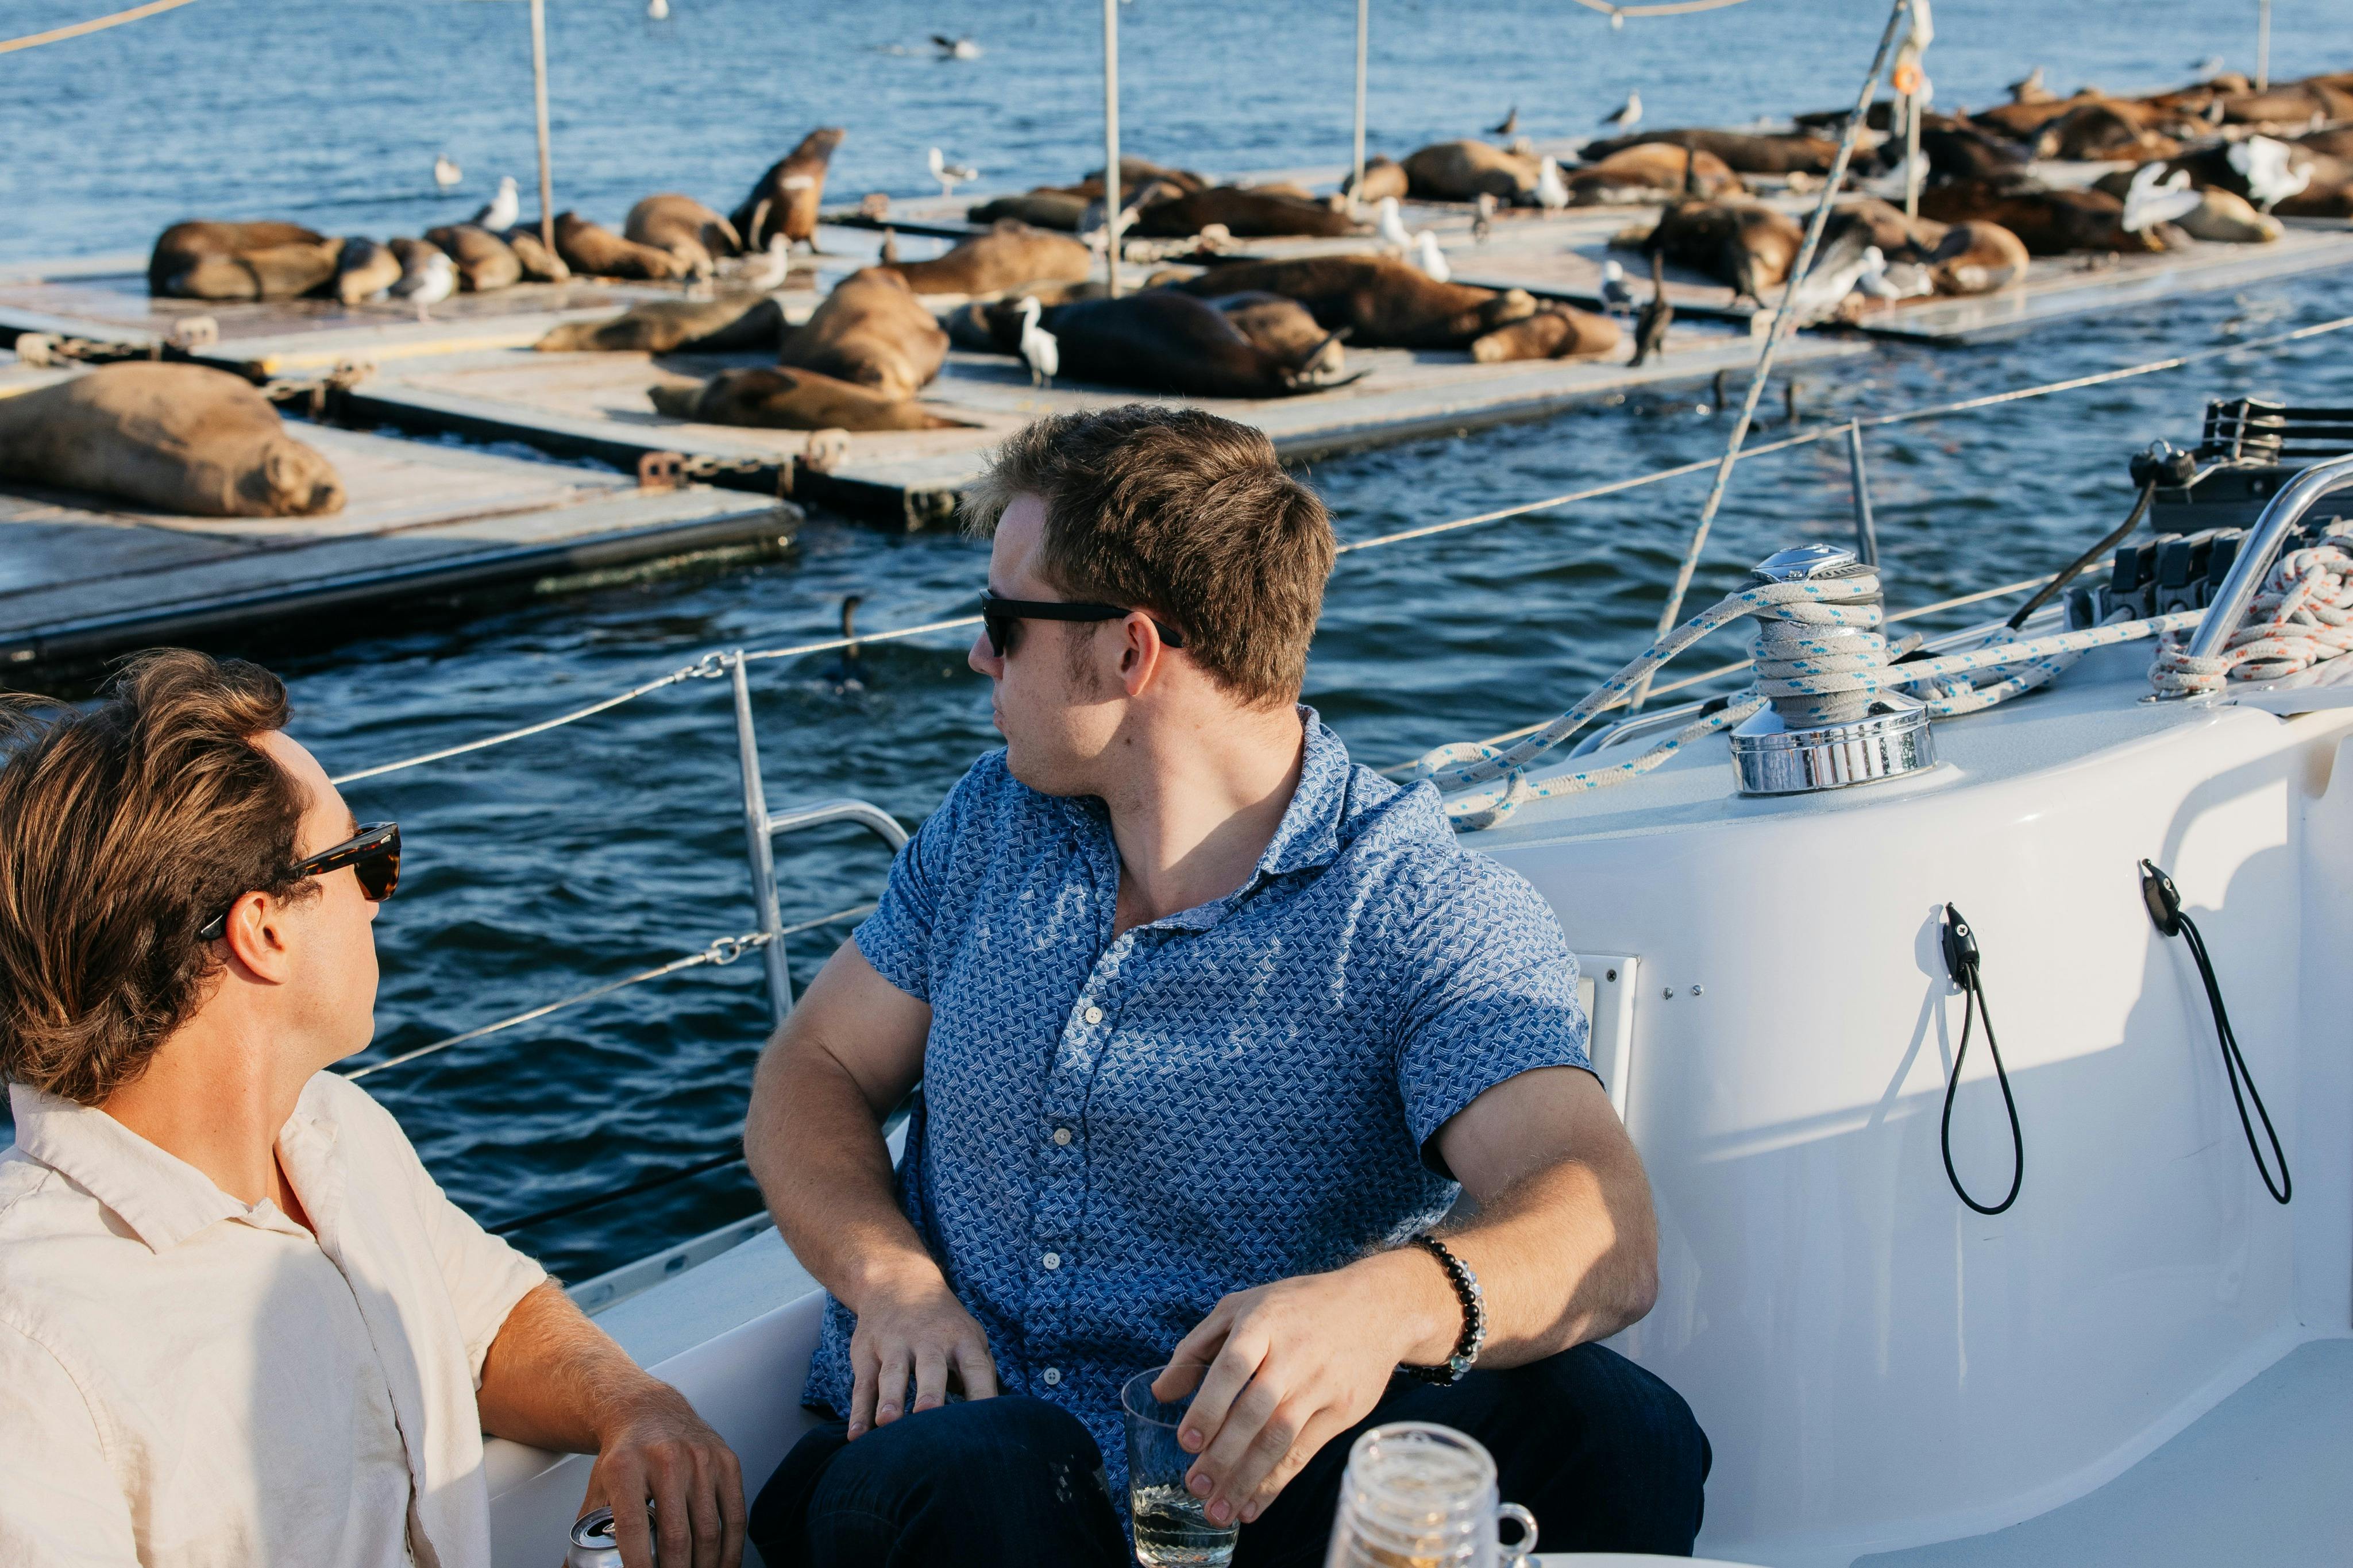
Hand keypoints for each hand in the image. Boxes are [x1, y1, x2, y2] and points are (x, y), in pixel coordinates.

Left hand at [577, 1382, 745, 1567]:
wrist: (650, 1410)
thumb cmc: (624, 1455)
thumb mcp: (599, 1487)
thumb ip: (589, 1529)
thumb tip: (572, 1567)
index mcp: (626, 1466)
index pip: (633, 1528)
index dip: (639, 1566)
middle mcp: (666, 1459)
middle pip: (675, 1535)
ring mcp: (701, 1459)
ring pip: (709, 1531)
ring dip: (704, 1566)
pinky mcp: (726, 1462)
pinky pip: (735, 1515)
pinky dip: (732, 1549)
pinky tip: (723, 1565)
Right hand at [846, 1265, 999, 1436]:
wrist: (898, 1282)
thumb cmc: (944, 1325)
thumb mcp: (970, 1338)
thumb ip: (982, 1374)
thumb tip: (996, 1418)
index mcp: (961, 1341)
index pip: (976, 1368)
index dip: (983, 1394)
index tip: (987, 1424)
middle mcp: (929, 1342)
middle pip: (931, 1368)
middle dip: (930, 1392)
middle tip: (927, 1414)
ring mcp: (895, 1346)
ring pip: (892, 1375)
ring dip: (890, 1399)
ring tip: (887, 1423)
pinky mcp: (867, 1354)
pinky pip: (863, 1385)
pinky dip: (858, 1412)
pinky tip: (857, 1436)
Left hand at [1158, 1252, 1453, 1527]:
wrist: (1378, 1306)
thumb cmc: (1298, 1306)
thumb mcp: (1243, 1306)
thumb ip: (1196, 1348)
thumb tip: (1160, 1393)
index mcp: (1264, 1322)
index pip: (1233, 1366)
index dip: (1209, 1405)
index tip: (1186, 1441)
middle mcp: (1295, 1354)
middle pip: (1256, 1410)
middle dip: (1223, 1455)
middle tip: (1195, 1487)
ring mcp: (1322, 1384)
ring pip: (1280, 1438)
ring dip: (1247, 1479)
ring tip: (1218, 1511)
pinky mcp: (1343, 1410)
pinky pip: (1304, 1453)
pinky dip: (1277, 1482)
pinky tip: (1252, 1504)